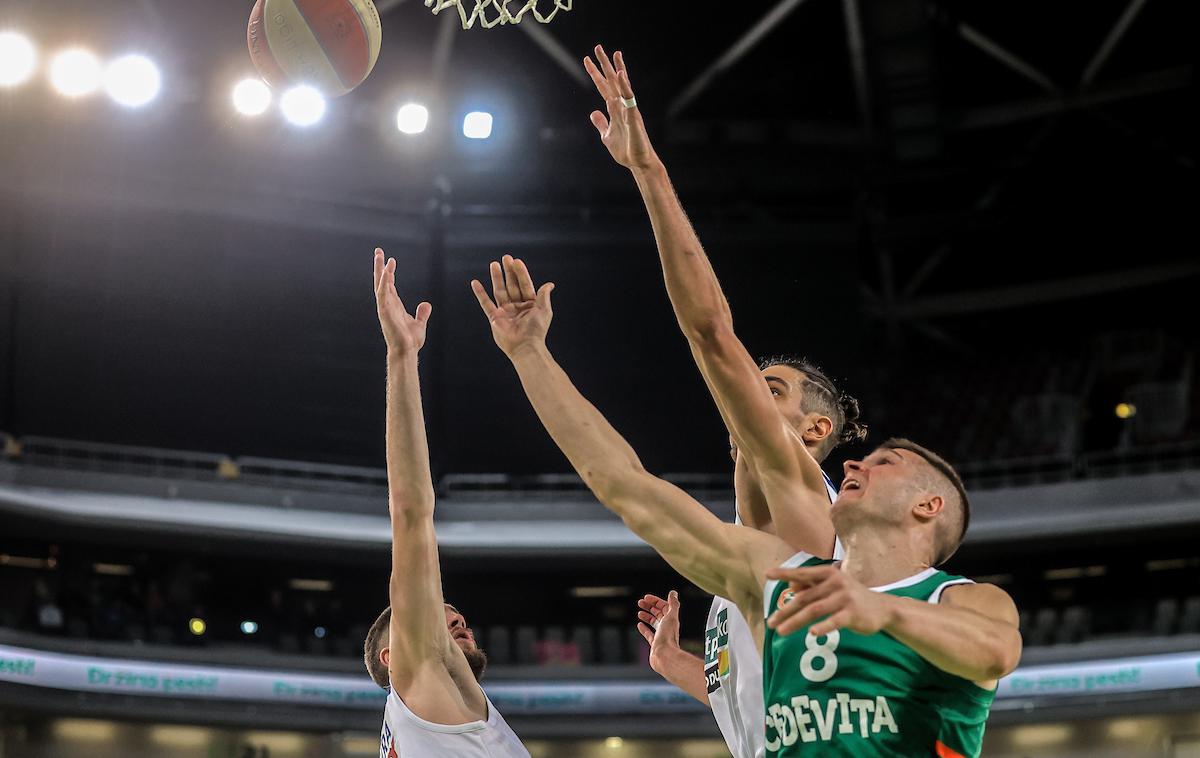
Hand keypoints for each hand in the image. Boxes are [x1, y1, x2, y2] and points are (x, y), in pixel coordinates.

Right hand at [374, 248, 431, 356]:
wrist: (406, 351)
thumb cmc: (410, 341)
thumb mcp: (419, 324)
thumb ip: (422, 313)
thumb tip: (426, 304)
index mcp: (394, 306)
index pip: (390, 285)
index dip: (390, 272)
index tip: (390, 260)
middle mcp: (387, 304)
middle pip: (382, 281)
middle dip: (380, 266)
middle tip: (378, 251)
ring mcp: (384, 307)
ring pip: (380, 284)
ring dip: (380, 270)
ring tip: (380, 255)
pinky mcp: (384, 312)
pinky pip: (383, 294)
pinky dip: (384, 282)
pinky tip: (387, 271)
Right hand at [471, 255, 554, 356]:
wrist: (525, 347)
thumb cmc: (537, 330)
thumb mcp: (544, 310)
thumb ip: (544, 296)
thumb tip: (550, 284)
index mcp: (530, 305)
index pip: (525, 285)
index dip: (521, 273)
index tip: (516, 261)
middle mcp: (517, 307)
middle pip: (512, 285)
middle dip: (509, 272)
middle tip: (506, 257)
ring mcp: (505, 312)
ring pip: (500, 291)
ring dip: (497, 278)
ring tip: (494, 264)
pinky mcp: (495, 318)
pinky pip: (486, 303)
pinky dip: (480, 293)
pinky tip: (475, 282)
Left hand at [584, 46, 658, 171]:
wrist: (638, 162)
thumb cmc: (625, 150)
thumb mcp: (607, 136)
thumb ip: (602, 123)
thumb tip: (594, 112)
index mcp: (614, 109)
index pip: (603, 87)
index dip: (595, 73)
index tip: (587, 60)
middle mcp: (622, 106)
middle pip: (612, 81)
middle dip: (604, 64)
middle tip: (598, 47)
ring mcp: (628, 109)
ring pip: (622, 85)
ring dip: (618, 69)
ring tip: (615, 53)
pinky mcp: (634, 116)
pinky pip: (629, 98)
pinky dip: (625, 86)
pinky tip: (621, 75)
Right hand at [636, 591, 681, 674]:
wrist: (664, 656)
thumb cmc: (668, 637)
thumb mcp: (671, 617)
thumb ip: (673, 604)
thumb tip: (673, 593)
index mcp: (671, 620)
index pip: (664, 606)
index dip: (655, 601)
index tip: (646, 597)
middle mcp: (667, 627)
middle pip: (658, 614)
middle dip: (649, 607)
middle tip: (640, 602)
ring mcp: (660, 635)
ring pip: (653, 623)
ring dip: (647, 616)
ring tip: (639, 612)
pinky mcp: (654, 644)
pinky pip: (649, 634)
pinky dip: (644, 629)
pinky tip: (639, 625)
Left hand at [765, 565, 896, 637]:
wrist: (883, 608)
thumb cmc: (851, 597)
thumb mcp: (833, 587)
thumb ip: (812, 585)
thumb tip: (790, 586)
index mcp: (829, 573)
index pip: (802, 573)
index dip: (784, 573)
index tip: (767, 574)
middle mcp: (835, 583)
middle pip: (804, 598)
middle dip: (785, 611)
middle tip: (771, 622)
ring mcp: (845, 598)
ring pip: (814, 610)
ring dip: (795, 622)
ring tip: (781, 632)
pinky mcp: (853, 614)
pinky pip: (834, 621)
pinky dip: (822, 627)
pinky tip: (811, 633)